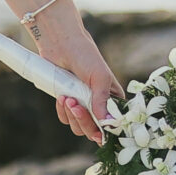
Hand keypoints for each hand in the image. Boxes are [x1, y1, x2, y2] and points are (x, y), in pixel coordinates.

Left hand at [33, 7, 118, 144]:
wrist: (61, 44)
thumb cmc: (85, 56)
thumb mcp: (99, 77)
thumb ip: (102, 101)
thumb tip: (108, 124)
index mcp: (113, 99)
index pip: (114, 124)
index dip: (107, 130)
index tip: (98, 129)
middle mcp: (99, 105)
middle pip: (94, 129)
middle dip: (83, 120)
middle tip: (75, 105)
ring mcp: (83, 105)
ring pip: (78, 127)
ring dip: (71, 115)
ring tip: (67, 97)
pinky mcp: (67, 103)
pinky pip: (65, 118)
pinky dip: (62, 111)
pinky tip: (61, 97)